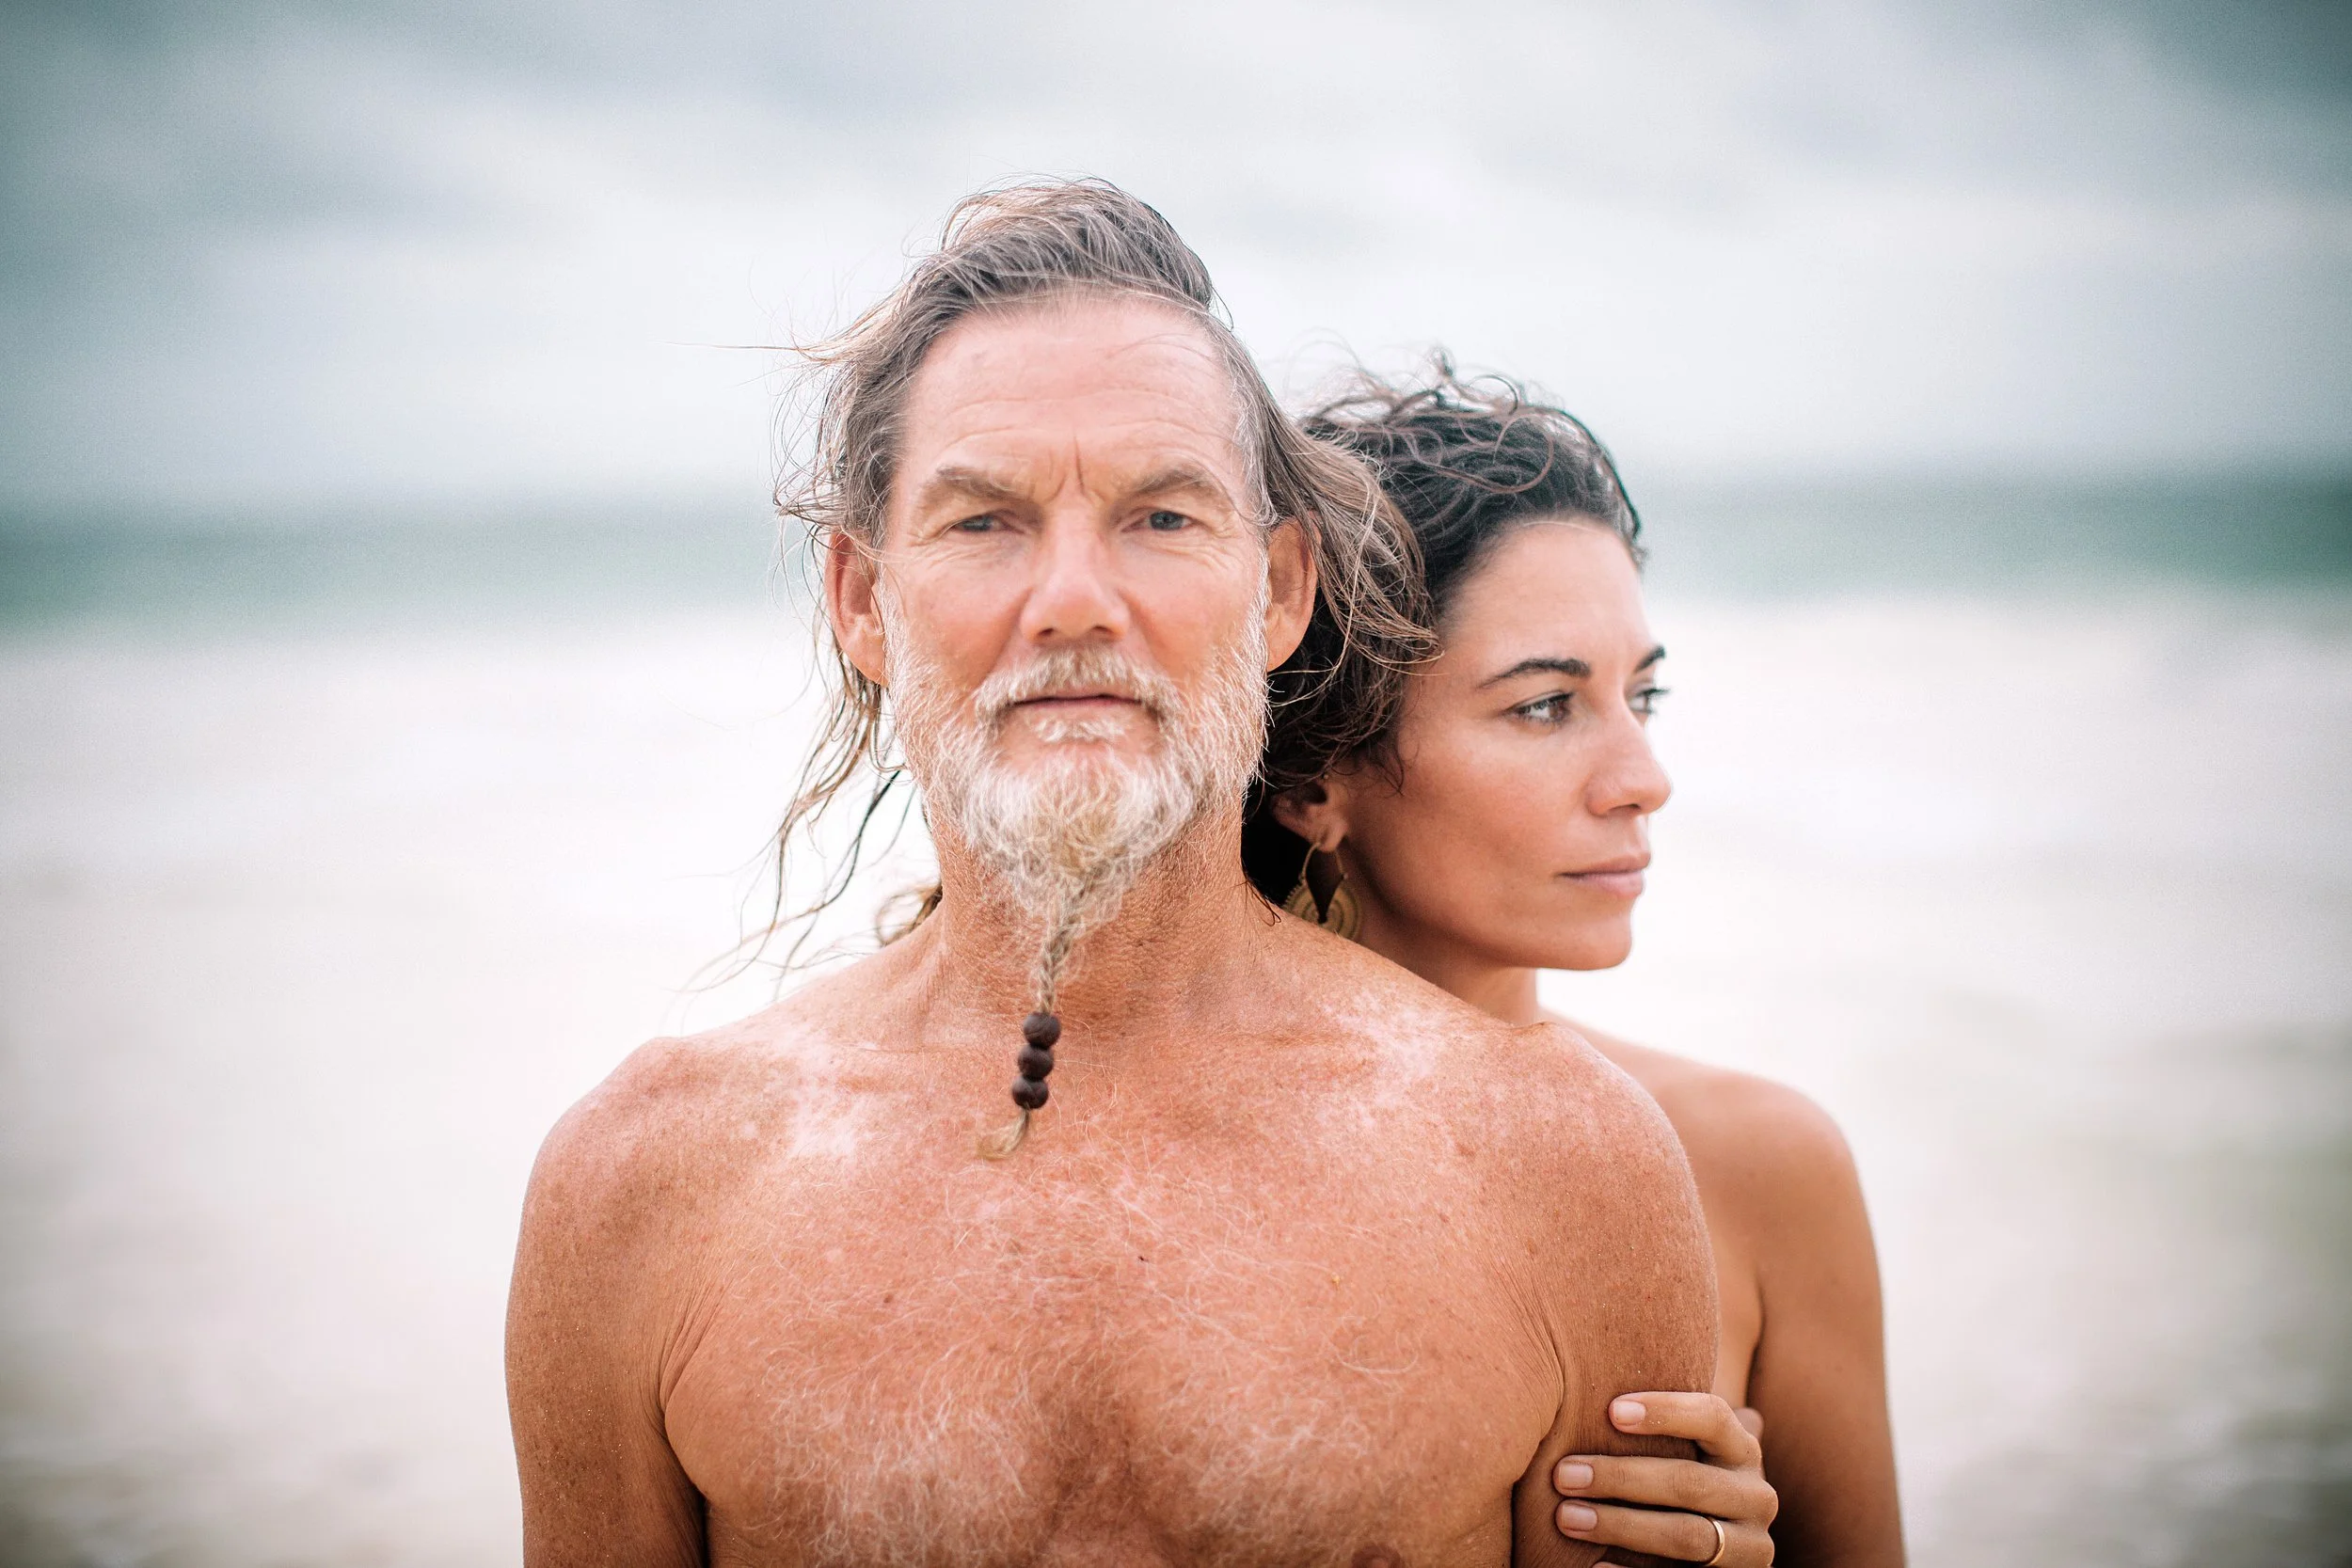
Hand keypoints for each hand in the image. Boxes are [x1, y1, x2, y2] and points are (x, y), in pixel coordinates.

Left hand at [1554, 1392, 1776, 1565]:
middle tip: (1563, 1475)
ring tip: (1566, 1517)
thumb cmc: (1678, 1476)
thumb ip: (1656, 1423)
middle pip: (1690, 1483)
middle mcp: (1755, 1497)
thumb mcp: (1685, 1447)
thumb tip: (1586, 1381)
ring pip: (1687, 1537)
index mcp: (1744, 1450)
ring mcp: (1751, 1547)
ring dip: (1621, 1526)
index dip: (1665, 1412)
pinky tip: (1594, 1566)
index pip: (1714, 1417)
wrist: (1721, 1543)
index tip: (1610, 1411)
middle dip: (1622, 1478)